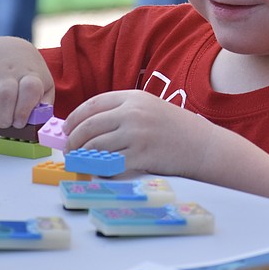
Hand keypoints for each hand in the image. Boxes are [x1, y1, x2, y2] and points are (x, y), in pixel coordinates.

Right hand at [0, 37, 54, 128]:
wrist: (6, 50)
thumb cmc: (27, 76)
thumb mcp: (44, 86)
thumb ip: (44, 106)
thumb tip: (38, 123)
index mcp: (30, 75)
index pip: (30, 88)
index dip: (24, 109)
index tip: (20, 122)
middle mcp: (8, 71)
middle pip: (4, 96)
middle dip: (3, 118)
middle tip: (5, 123)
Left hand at [62, 90, 212, 176]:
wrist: (202, 145)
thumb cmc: (175, 128)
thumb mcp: (149, 107)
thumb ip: (121, 111)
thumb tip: (87, 126)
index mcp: (133, 98)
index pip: (92, 105)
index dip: (74, 118)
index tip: (66, 129)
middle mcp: (133, 113)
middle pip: (89, 126)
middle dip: (73, 140)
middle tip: (69, 150)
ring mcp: (137, 135)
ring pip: (96, 147)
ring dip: (83, 157)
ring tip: (80, 162)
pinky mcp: (142, 156)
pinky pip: (110, 165)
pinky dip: (99, 170)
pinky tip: (97, 172)